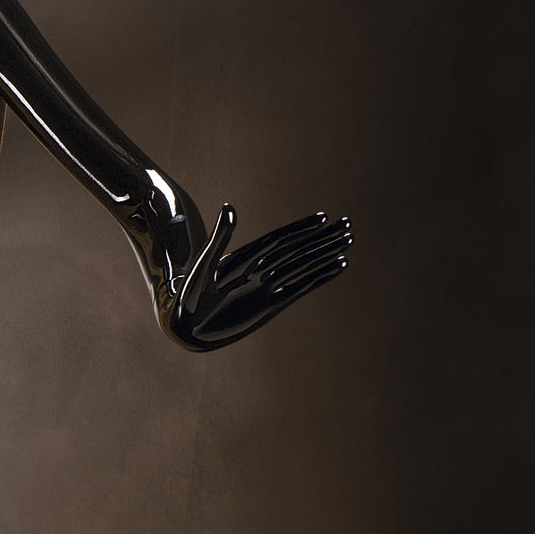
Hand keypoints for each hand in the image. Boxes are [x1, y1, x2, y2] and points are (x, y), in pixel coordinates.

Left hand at [165, 205, 351, 349]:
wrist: (186, 325)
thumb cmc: (188, 295)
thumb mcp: (203, 266)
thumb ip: (219, 240)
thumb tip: (229, 208)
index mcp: (246, 257)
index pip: (280, 240)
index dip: (300, 229)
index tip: (322, 218)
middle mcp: (261, 269)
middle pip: (297, 250)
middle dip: (321, 238)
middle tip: (347, 225)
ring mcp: (268, 286)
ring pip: (302, 266)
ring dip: (325, 253)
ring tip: (348, 241)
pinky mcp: (272, 304)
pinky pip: (301, 287)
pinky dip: (320, 276)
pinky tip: (338, 266)